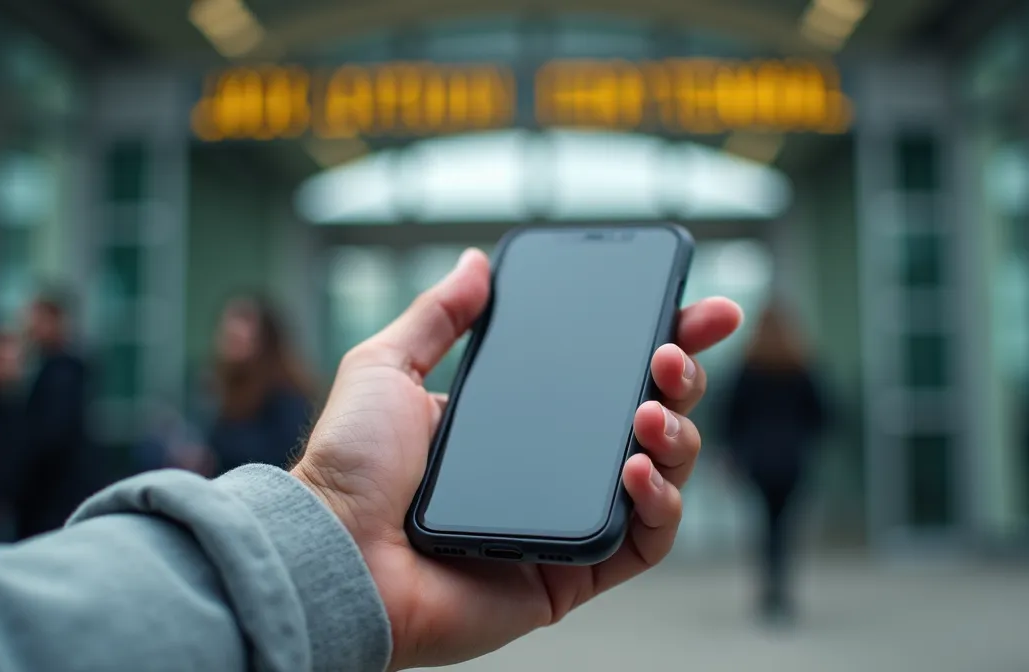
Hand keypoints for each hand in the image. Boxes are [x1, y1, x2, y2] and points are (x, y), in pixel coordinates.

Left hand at [292, 248, 742, 668]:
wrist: (334, 553)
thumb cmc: (348, 468)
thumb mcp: (386, 367)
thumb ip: (437, 316)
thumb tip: (476, 262)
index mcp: (517, 420)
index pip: (604, 372)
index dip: (660, 338)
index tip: (695, 307)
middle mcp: (551, 468)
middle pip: (647, 416)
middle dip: (679, 377)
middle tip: (672, 354)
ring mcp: (567, 520)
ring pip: (661, 474)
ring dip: (675, 434)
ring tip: (649, 411)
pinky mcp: (574, 573)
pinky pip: (645, 541)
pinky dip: (659, 503)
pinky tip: (637, 470)